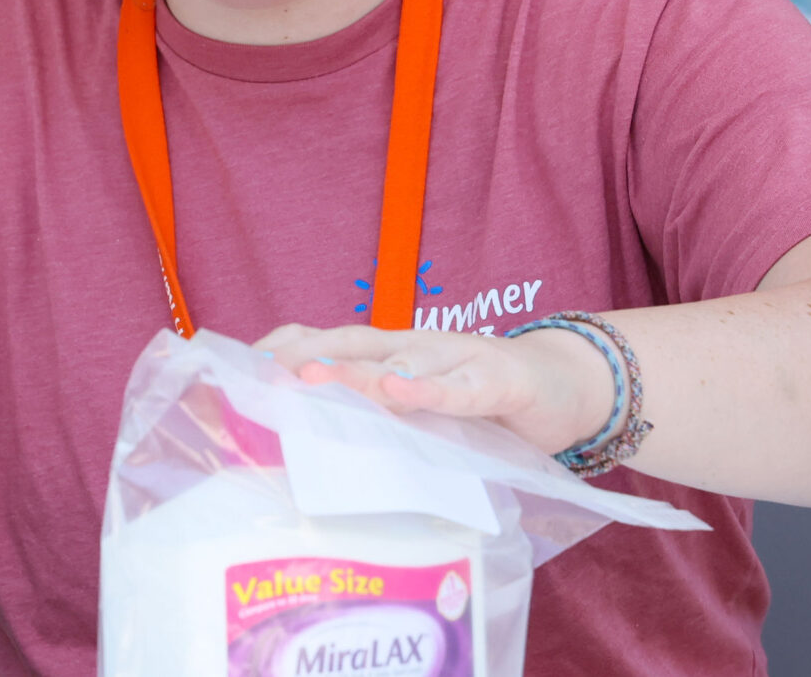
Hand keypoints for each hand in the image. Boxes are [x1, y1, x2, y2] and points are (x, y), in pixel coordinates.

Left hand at [254, 322, 613, 457]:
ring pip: (402, 358)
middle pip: (351, 343)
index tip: (234, 366)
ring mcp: (460, 355)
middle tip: (259, 373)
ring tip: (317, 377)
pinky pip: (464, 385)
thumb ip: (383, 431)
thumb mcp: (428, 416)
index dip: (284, 348)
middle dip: (304, 355)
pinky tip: (403, 393)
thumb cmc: (487, 404)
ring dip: (358, 367)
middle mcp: (417, 346)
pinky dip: (432, 388)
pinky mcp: (502, 377)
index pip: (329, 340)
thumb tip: (313, 469)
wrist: (576, 384)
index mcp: (393, 353)